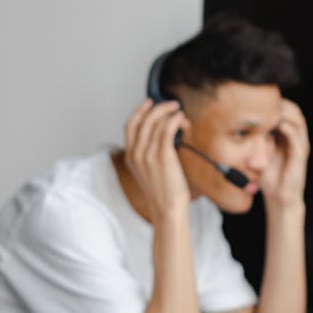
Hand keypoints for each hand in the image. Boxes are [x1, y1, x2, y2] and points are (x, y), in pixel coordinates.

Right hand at [123, 99, 190, 216]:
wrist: (167, 210)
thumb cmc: (163, 193)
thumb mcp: (149, 172)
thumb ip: (150, 154)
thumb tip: (164, 133)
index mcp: (131, 157)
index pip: (130, 125)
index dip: (140, 111)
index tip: (150, 103)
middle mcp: (136, 153)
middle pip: (143, 119)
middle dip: (158, 107)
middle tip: (172, 104)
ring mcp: (148, 154)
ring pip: (156, 122)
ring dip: (170, 112)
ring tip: (180, 113)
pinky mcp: (162, 156)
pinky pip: (167, 129)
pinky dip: (175, 120)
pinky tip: (182, 120)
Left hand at [260, 99, 309, 210]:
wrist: (279, 197)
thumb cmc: (268, 176)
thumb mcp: (259, 152)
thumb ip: (256, 138)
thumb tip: (241, 125)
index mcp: (288, 136)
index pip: (287, 111)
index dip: (277, 103)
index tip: (260, 97)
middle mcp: (297, 138)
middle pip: (295, 112)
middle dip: (282, 103)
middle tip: (266, 98)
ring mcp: (300, 145)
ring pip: (298, 121)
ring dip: (285, 112)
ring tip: (272, 107)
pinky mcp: (300, 155)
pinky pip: (296, 137)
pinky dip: (288, 127)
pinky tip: (277, 123)